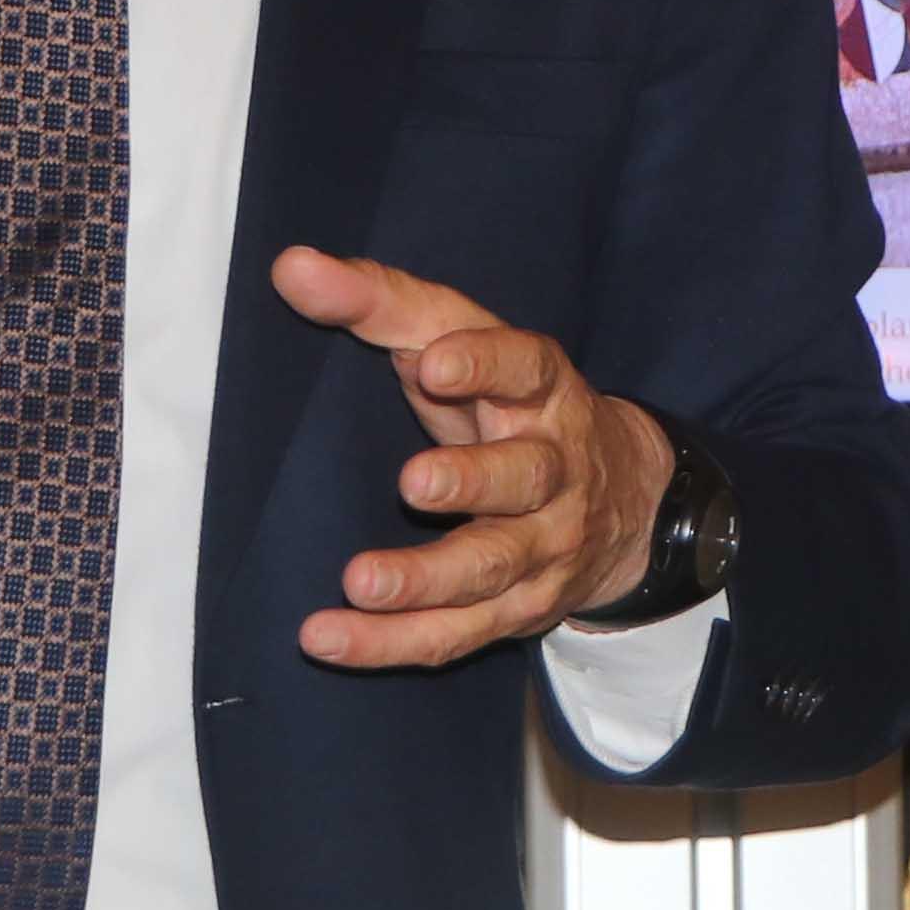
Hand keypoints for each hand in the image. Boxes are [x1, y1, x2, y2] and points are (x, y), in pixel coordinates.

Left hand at [270, 245, 674, 668]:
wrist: (619, 498)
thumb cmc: (505, 405)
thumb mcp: (458, 341)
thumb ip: (378, 303)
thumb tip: (291, 267)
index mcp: (542, 390)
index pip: (524, 366)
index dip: (485, 363)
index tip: (434, 362)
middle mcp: (554, 468)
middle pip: (524, 476)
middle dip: (472, 480)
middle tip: (413, 483)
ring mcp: (544, 545)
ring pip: (491, 566)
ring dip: (426, 580)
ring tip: (359, 581)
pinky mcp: (519, 610)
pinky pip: (456, 632)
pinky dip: (392, 642)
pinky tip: (330, 639)